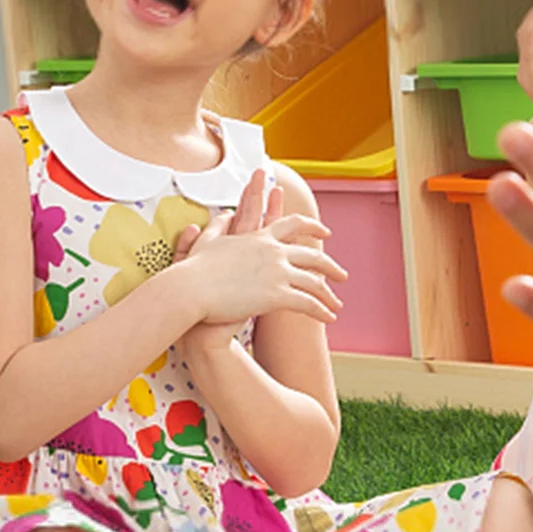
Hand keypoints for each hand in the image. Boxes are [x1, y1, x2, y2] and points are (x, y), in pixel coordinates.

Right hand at [171, 168, 345, 333]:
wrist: (191, 290)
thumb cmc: (194, 270)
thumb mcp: (207, 241)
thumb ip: (218, 226)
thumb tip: (224, 213)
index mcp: (259, 237)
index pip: (293, 225)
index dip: (312, 226)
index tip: (325, 231)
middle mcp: (273, 251)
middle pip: (312, 255)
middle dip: (330, 266)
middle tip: (342, 274)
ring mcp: (276, 273)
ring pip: (315, 282)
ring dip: (329, 295)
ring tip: (337, 305)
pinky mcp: (276, 295)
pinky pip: (307, 303)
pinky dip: (321, 310)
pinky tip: (329, 318)